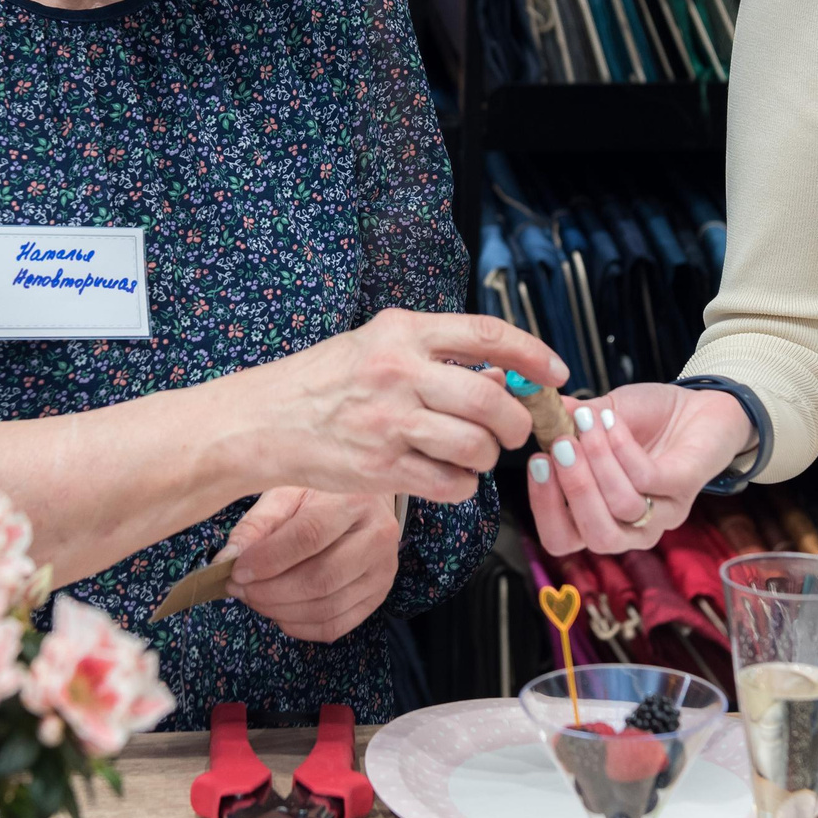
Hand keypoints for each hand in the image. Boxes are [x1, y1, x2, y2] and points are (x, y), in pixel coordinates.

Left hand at [221, 487, 404, 642]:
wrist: (364, 507)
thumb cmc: (320, 498)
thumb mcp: (286, 495)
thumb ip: (256, 525)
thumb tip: (228, 559)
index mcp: (355, 501)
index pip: (310, 536)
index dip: (269, 558)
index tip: (236, 570)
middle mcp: (378, 538)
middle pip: (321, 578)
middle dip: (271, 591)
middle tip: (239, 589)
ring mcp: (382, 573)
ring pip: (326, 608)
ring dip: (280, 610)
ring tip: (253, 598)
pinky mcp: (377, 599)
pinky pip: (334, 627)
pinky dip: (298, 626)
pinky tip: (277, 612)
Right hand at [235, 309, 563, 504]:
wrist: (261, 420)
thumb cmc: (321, 382)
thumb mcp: (376, 344)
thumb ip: (433, 352)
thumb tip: (502, 371)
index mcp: (402, 331)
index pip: (487, 334)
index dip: (533, 354)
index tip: (556, 373)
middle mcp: (398, 371)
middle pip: (491, 398)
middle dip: (515, 421)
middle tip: (513, 431)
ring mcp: (389, 422)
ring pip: (475, 445)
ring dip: (487, 457)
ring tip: (473, 454)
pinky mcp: (379, 468)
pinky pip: (449, 483)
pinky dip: (461, 486)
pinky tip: (447, 477)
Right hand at [525, 382, 754, 555]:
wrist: (698, 403)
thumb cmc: (646, 418)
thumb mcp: (598, 415)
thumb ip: (567, 421)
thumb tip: (536, 413)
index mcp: (601, 517)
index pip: (563, 539)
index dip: (545, 508)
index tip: (537, 461)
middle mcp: (632, 526)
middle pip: (595, 536)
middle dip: (573, 489)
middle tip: (560, 445)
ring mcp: (663, 512)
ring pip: (623, 507)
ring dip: (599, 461)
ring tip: (587, 421)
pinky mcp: (687, 487)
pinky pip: (649, 478)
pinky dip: (623, 448)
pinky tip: (613, 421)